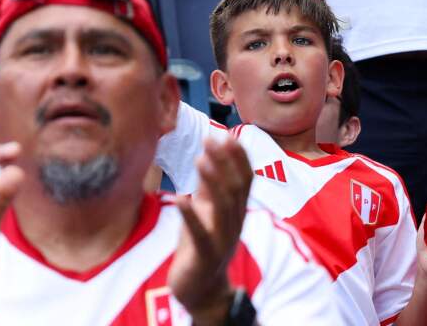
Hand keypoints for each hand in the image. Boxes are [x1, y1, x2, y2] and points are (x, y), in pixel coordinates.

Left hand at [168, 137, 251, 318]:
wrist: (202, 290)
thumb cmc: (202, 246)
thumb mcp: (206, 212)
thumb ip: (209, 187)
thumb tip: (209, 154)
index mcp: (235, 212)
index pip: (245, 181)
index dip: (239, 159)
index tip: (228, 136)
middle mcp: (234, 224)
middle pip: (236, 190)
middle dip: (225, 164)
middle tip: (210, 141)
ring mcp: (222, 241)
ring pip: (223, 208)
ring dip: (212, 182)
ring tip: (200, 160)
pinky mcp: (205, 256)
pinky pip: (201, 234)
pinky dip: (191, 216)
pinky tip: (181, 198)